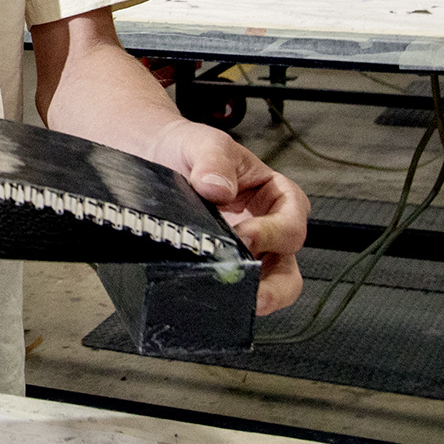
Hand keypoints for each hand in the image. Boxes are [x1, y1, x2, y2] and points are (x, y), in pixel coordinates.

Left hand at [147, 119, 309, 315]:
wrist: (152, 157)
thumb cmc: (188, 149)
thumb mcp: (204, 143)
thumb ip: (214, 160)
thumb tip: (218, 188)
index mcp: (276, 196)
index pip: (292, 220)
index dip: (274, 232)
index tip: (246, 235)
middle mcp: (268, 229)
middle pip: (288, 266)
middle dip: (274, 283)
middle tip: (250, 286)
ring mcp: (247, 253)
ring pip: (268, 287)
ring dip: (256, 296)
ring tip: (238, 301)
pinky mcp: (221, 266)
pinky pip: (234, 289)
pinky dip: (228, 296)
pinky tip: (213, 294)